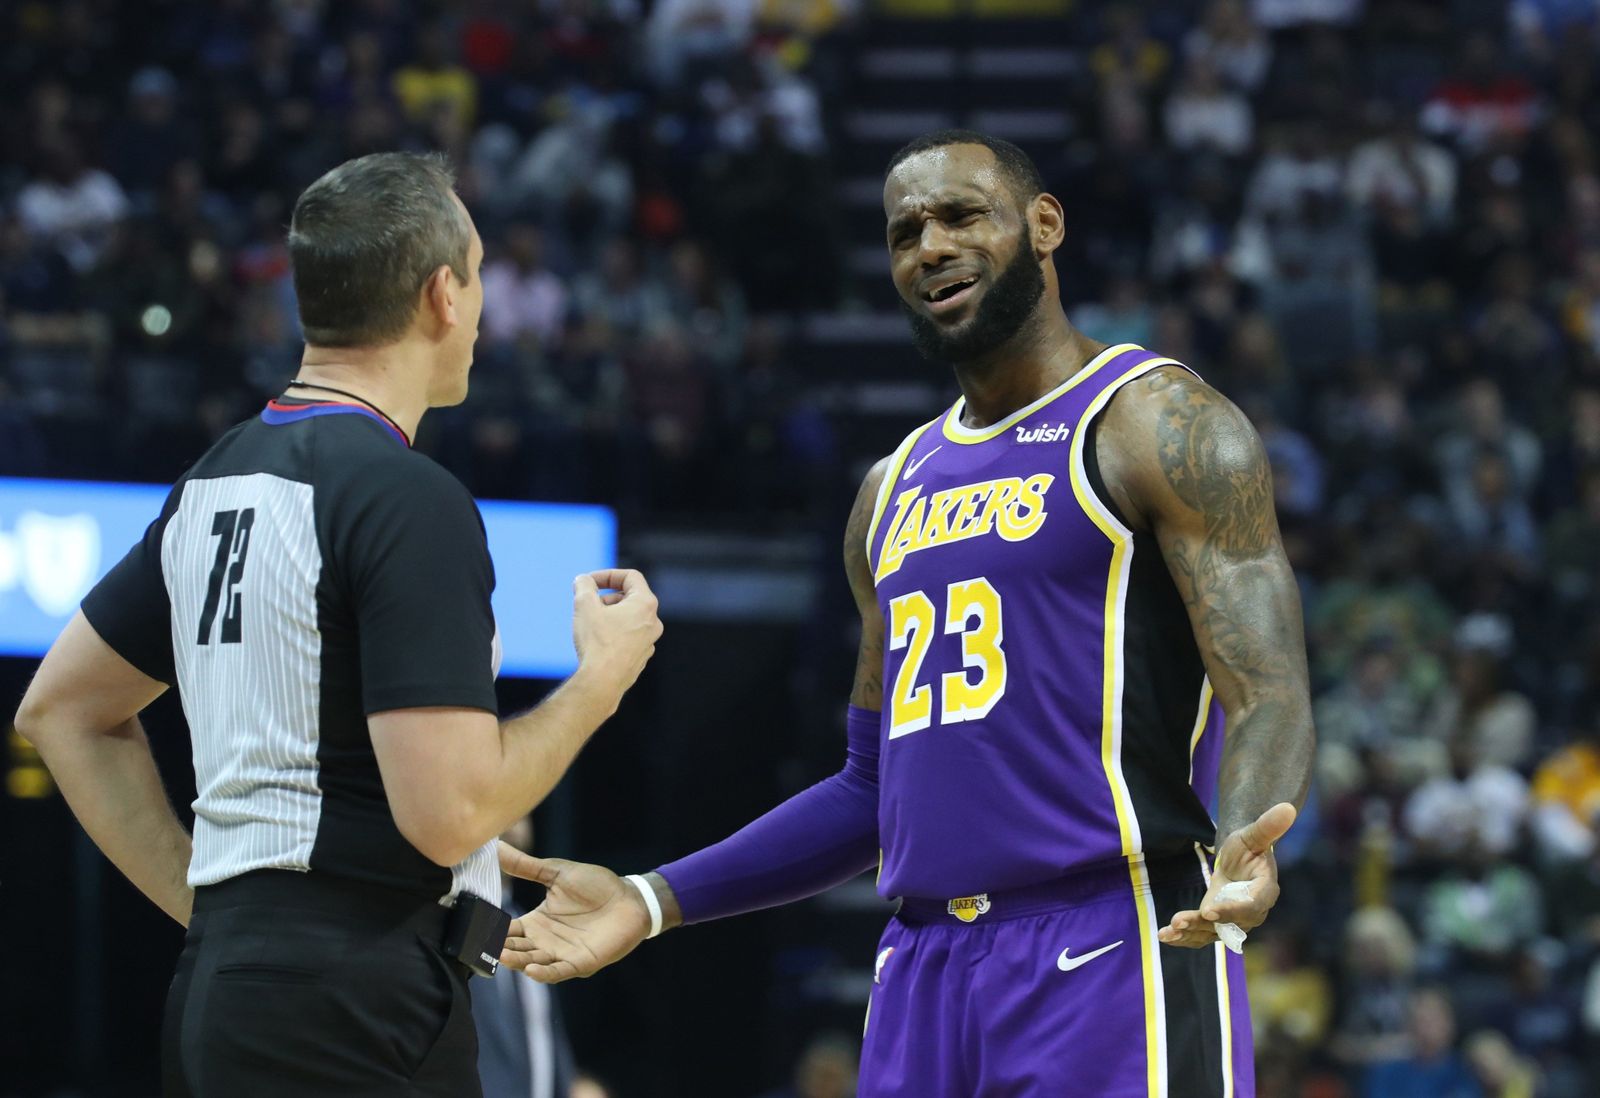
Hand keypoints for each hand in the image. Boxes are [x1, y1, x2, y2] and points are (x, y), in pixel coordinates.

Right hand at [497, 848, 651, 982]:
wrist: (629, 897)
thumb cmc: (595, 885)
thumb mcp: (556, 873)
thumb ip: (526, 866)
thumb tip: (497, 846)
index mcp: (537, 922)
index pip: (508, 931)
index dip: (492, 931)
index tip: (474, 927)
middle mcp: (545, 942)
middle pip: (516, 950)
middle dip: (500, 950)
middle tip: (482, 946)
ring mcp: (561, 954)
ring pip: (532, 963)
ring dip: (517, 961)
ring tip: (502, 956)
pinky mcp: (580, 962)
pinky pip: (558, 972)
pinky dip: (543, 973)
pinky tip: (530, 969)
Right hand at [571, 569, 662, 695]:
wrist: (602, 682)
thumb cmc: (597, 642)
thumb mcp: (584, 605)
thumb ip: (584, 585)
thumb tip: (583, 580)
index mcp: (645, 604)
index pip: (631, 577)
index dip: (607, 574)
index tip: (589, 582)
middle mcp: (653, 622)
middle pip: (630, 598)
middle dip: (606, 596)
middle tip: (587, 604)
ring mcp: (649, 642)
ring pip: (629, 619)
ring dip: (610, 615)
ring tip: (590, 624)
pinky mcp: (640, 658)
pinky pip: (628, 638)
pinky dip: (614, 634)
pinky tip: (597, 643)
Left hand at [1158, 802, 1295, 948]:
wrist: (1238, 858)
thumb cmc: (1249, 845)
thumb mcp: (1254, 835)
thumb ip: (1268, 826)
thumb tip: (1288, 807)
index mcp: (1265, 891)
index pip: (1251, 906)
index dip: (1232, 910)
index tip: (1209, 910)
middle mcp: (1251, 912)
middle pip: (1230, 924)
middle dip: (1205, 924)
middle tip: (1181, 921)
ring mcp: (1233, 922)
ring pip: (1212, 932)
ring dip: (1190, 933)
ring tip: (1168, 931)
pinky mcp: (1216, 925)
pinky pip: (1201, 935)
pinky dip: (1183, 937)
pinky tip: (1164, 935)